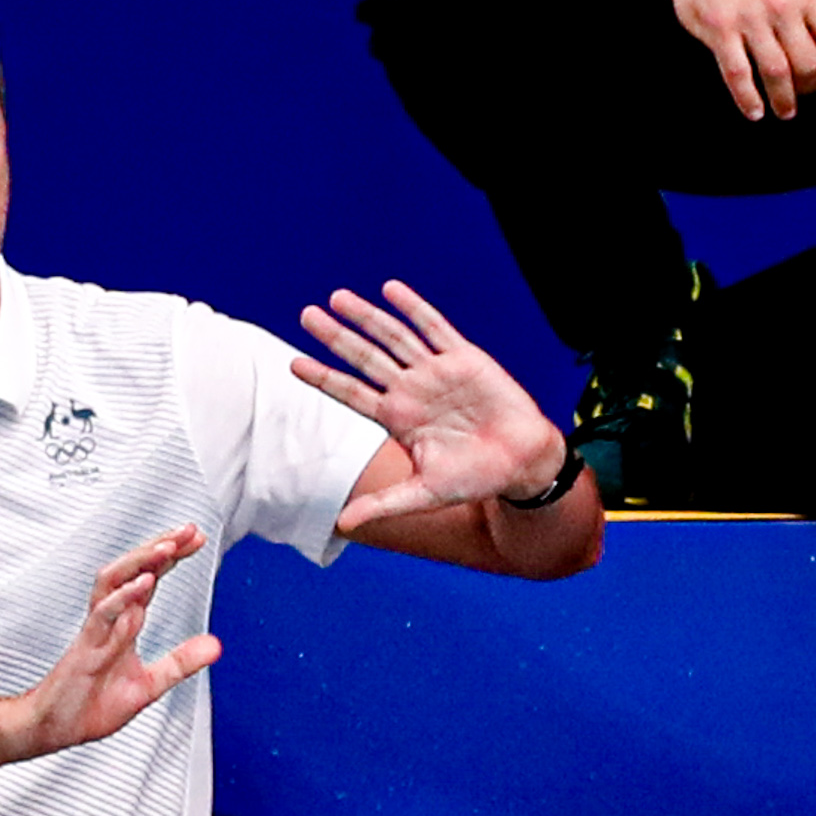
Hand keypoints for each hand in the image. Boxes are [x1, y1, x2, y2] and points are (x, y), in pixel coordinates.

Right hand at [2, 527, 218, 761]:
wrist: (55, 728)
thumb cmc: (91, 704)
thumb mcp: (148, 685)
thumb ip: (179, 662)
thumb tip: (215, 645)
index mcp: (123, 623)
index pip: (148, 579)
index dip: (171, 557)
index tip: (196, 538)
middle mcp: (109, 619)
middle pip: (132, 570)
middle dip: (160, 547)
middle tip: (188, 530)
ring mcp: (96, 631)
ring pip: (113, 582)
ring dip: (139, 561)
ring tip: (167, 547)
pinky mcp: (85, 648)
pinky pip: (102, 615)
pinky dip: (123, 597)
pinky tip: (144, 582)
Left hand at [297, 282, 568, 524]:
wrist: (521, 463)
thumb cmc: (473, 479)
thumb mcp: (424, 494)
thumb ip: (384, 504)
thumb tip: (344, 526)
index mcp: (396, 418)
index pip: (350, 393)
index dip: (323, 378)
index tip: (293, 364)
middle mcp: (410, 391)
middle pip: (364, 357)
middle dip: (336, 337)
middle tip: (307, 315)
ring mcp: (435, 372)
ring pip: (394, 337)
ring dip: (367, 317)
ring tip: (338, 298)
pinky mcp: (464, 359)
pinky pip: (435, 328)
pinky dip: (414, 308)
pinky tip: (391, 290)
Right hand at [659, 0, 815, 121]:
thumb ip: (811, 9)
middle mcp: (780, 6)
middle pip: (809, 62)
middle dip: (811, 88)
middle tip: (807, 96)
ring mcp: (748, 19)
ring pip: (777, 72)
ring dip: (784, 99)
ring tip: (785, 110)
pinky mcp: (719, 30)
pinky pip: (738, 74)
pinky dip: (748, 98)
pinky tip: (754, 110)